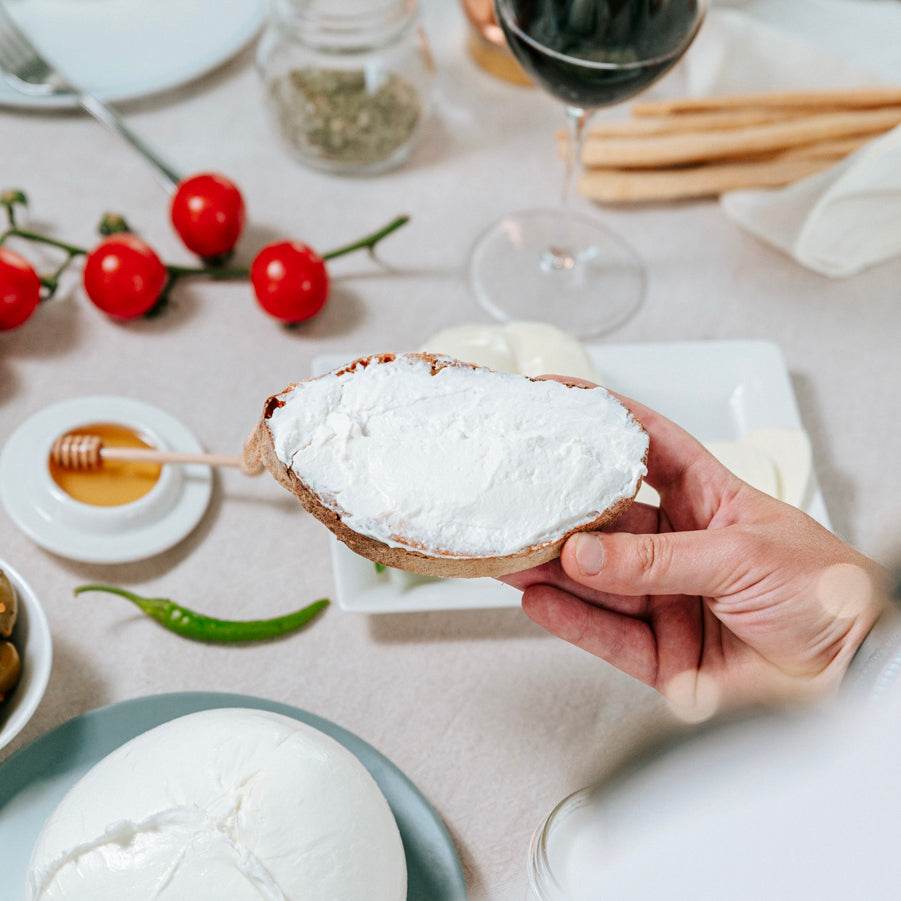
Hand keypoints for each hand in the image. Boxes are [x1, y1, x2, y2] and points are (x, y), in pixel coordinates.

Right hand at [503, 395, 888, 717]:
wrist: (854, 673)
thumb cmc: (826, 593)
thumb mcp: (742, 554)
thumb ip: (660, 559)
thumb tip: (589, 554)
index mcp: (710, 502)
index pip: (649, 447)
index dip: (607, 420)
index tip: (562, 399)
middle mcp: (681, 548)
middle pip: (608, 520)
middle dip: (564, 511)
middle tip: (522, 498)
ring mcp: (667, 600)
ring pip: (597, 580)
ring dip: (553, 566)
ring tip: (514, 551)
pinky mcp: (661, 654)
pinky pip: (605, 635)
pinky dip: (569, 619)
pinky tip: (538, 598)